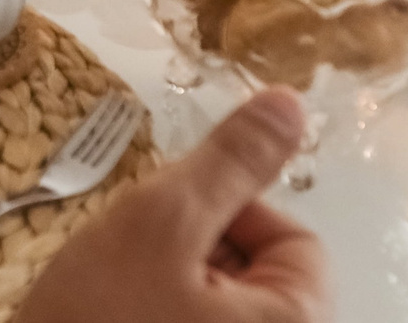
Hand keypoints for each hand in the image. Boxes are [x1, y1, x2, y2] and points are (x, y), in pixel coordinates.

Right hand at [17, 89, 327, 322]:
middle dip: (194, 259)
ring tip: (117, 309)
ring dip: (171, 296)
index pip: (291, 237)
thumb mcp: (158, 225)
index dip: (222, 214)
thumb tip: (290, 105)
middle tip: (132, 274)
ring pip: (220, 312)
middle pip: (259, 280)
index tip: (161, 230)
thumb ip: (227, 164)